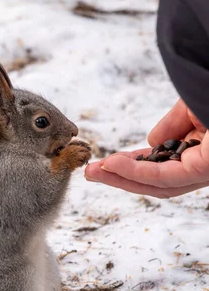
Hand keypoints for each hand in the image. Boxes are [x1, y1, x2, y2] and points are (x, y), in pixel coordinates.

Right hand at [84, 99, 208, 197]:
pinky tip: (111, 165)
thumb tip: (151, 141)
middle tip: (92, 173)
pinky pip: (163, 177)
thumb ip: (170, 123)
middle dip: (119, 178)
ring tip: (93, 172)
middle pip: (154, 181)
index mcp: (202, 151)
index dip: (132, 164)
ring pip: (155, 184)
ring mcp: (203, 170)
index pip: (161, 165)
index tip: (107, 162)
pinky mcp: (203, 170)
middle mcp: (202, 164)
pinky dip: (133, 173)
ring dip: (120, 179)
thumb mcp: (190, 106)